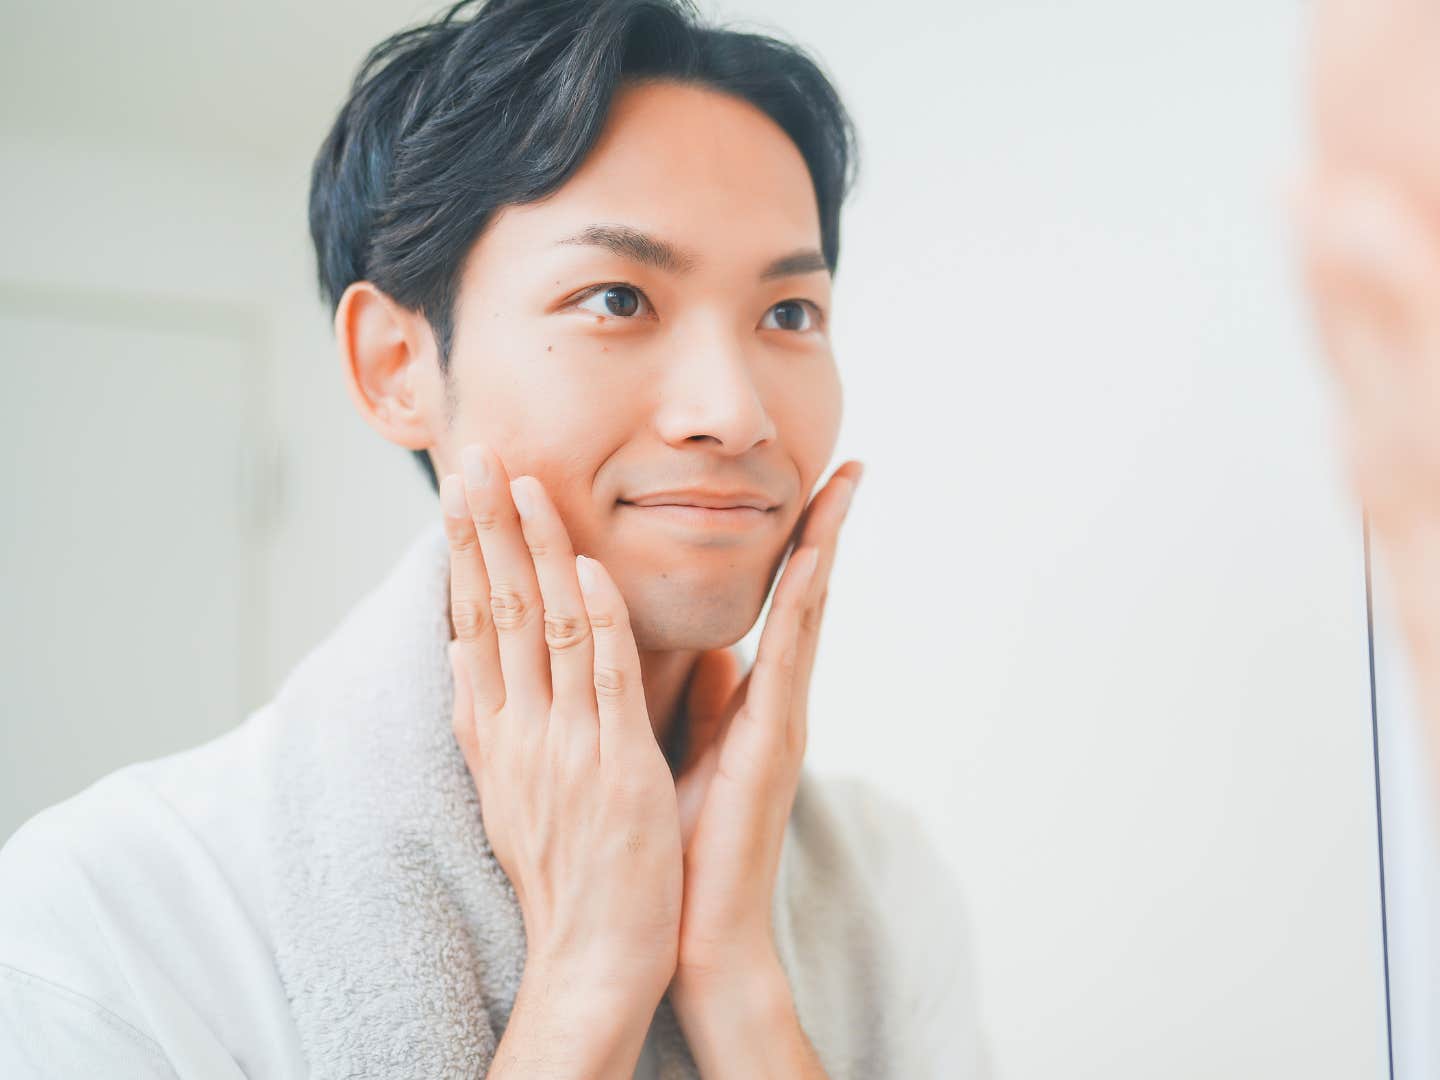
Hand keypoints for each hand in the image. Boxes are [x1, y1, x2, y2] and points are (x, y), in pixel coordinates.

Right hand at [441, 443, 681, 1074]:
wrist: (594, 958)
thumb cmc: (569, 875)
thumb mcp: (515, 792)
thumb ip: (499, 722)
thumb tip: (469, 662)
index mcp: (495, 736)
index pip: (472, 624)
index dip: (465, 553)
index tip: (458, 491)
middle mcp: (518, 733)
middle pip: (493, 610)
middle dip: (483, 528)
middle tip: (472, 455)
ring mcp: (564, 747)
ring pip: (543, 628)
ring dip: (535, 549)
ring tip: (523, 481)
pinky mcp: (614, 767)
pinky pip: (602, 680)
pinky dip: (595, 621)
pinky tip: (588, 568)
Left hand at [666, 460, 860, 1072]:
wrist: (699, 936)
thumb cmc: (687, 854)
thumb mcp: (687, 758)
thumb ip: (704, 703)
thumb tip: (708, 651)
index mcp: (754, 704)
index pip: (777, 607)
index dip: (794, 544)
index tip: (813, 485)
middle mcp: (778, 704)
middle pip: (806, 596)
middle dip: (827, 528)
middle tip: (850, 464)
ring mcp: (784, 722)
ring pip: (808, 615)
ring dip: (824, 548)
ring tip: (843, 489)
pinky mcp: (775, 746)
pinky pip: (788, 661)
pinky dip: (800, 607)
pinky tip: (809, 563)